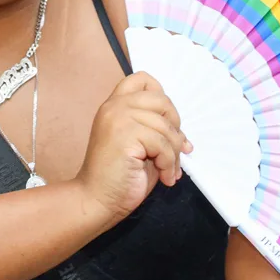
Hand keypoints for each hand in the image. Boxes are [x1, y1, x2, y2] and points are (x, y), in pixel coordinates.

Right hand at [76, 72, 191, 225]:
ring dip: (174, 153)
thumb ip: (153, 128)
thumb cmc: (118, 176)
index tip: (165, 122)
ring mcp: (118, 119)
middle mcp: (114, 107)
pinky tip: (165, 177)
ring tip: (168, 170)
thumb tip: (182, 133)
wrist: (97, 199)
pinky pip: (163, 145)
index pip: (142, 79)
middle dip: (175, 126)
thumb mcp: (139, 144)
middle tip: (174, 149)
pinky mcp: (125, 135)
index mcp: (114, 106)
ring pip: (166, 127)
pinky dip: (169, 164)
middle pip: (162, 100)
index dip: (161, 97)